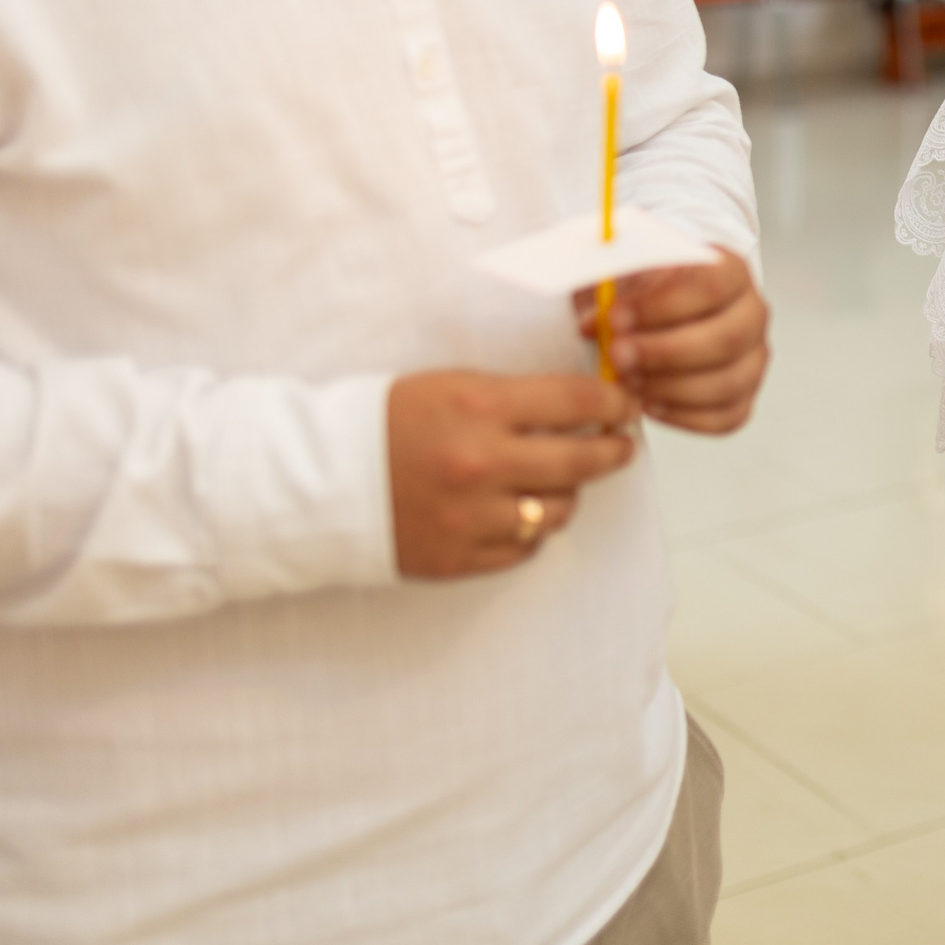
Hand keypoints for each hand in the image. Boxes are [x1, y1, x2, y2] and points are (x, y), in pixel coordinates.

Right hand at [388, 370, 636, 578]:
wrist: (319, 481)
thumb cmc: (388, 423)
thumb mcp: (451, 387)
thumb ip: (516, 396)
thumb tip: (584, 403)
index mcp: (479, 408)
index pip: (577, 402)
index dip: (614, 403)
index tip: (625, 406)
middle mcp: (482, 463)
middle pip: (583, 460)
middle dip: (613, 451)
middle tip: (621, 446)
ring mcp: (473, 516)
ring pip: (560, 509)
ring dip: (567, 492)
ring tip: (558, 480)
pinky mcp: (460, 557)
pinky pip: (526, 547)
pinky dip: (531, 529)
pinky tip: (520, 511)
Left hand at [577, 247, 770, 432]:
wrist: (659, 313)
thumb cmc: (644, 291)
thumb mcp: (627, 273)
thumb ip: (612, 289)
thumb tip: (591, 324)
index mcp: (731, 271)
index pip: (711, 286)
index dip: (663, 306)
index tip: (616, 317)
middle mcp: (752, 313)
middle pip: (725, 339)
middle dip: (665, 353)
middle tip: (617, 356)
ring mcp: (754, 359)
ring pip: (727, 383)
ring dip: (671, 387)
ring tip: (627, 383)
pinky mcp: (744, 397)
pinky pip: (725, 418)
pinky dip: (684, 416)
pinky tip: (648, 405)